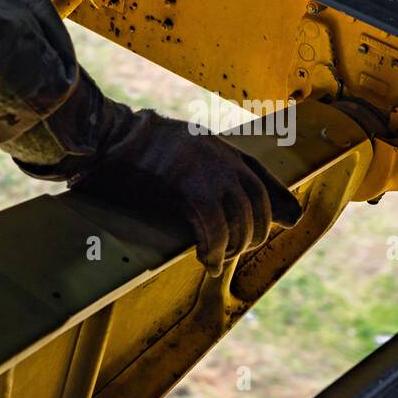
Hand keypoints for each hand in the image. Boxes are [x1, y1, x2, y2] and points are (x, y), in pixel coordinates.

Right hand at [72, 111, 302, 275]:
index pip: (259, 175)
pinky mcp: (190, 190)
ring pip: (240, 217)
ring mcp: (208, 172)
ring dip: (235, 245)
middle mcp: (220, 157)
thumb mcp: (169, 145)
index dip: (277, 200)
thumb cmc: (127, 145)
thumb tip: (185, 184)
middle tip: (242, 250)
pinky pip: (215, 228)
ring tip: (221, 261)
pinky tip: (208, 261)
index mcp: (217, 145)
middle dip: (255, 230)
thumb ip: (190, 161)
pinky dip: (215, 250)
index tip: (290, 218)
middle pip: (256, 200)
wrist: (107, 136)